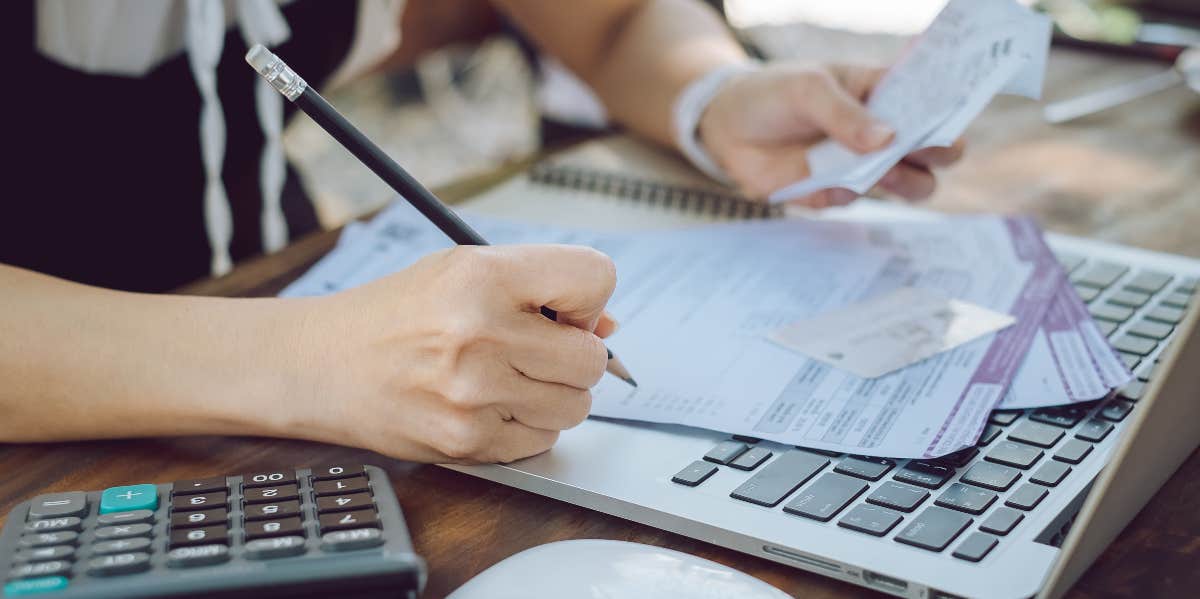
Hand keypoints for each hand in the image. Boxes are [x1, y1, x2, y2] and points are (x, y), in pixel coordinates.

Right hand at [291, 244, 617, 463]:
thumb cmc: (394, 315)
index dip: (588, 298)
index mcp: (481, 275)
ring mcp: (474, 393)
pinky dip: (526, 427)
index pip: (594, 277)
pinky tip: (488, 405)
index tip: (565, 310)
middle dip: (574, 355)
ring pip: (575, 405)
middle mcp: (480, 332)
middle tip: (536, 351)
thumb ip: (538, 289)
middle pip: (592, 357)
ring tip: (508, 378)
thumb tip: (608, 327)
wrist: (320, 366)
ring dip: (553, 395)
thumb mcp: (461, 272)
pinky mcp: (466, 442)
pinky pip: (541, 440)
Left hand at [697, 62, 965, 205]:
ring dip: (901, 182)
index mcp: (884, 94)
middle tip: (920, 151)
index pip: (933, 105)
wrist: (725, 125)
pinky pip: (850, 201)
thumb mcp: (807, 90)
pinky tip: (820, 182)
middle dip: (937, 156)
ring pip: (908, 185)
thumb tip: (887, 139)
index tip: (944, 123)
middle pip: (935, 155)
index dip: (947, 115)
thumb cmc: (773, 93)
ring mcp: (861, 166)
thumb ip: (845, 114)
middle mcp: (882, 134)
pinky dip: (840, 194)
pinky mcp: (831, 192)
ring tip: (880, 170)